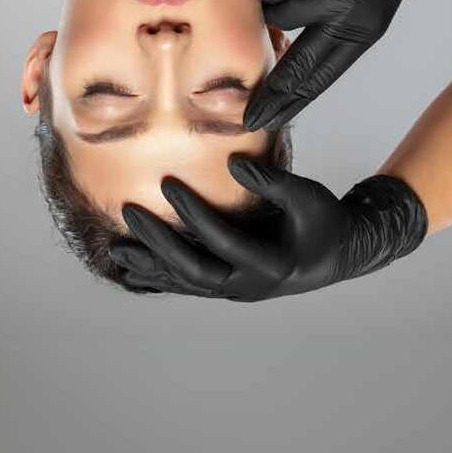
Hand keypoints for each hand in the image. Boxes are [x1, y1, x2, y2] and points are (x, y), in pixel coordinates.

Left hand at [109, 155, 427, 300]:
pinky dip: (160, 277)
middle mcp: (248, 286)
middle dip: (158, 244)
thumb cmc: (324, 221)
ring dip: (150, 267)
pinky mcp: (226, 287)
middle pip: (194, 270)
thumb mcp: (309, 197)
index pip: (223, 241)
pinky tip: (133, 270)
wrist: (335, 254)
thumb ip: (275, 181)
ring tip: (116, 250)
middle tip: (129, 215)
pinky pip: (188, 285)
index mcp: (272, 266)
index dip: (194, 213)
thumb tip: (235, 161)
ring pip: (186, 283)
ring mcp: (235, 290)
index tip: (168, 182)